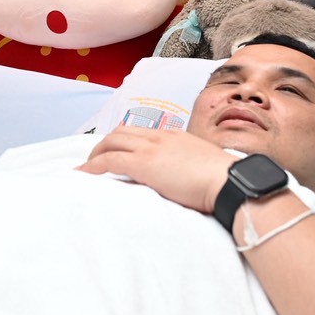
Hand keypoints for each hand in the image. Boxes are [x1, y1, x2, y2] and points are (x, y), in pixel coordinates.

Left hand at [77, 126, 233, 213]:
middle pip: (122, 133)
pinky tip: (84, 175)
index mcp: (176, 136)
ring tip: (86, 168)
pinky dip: (93, 166)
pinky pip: (109, 161)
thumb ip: (192, 165)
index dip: (126, 140)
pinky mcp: (143, 164)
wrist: (230, 182)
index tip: (118, 150)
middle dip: (105, 144)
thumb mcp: (207, 165)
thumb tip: (191, 176)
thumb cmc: (226, 180)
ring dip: (95, 154)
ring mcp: (151, 149)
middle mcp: (160, 137)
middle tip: (95, 159)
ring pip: (112, 142)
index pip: (143, 132)